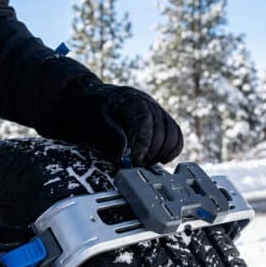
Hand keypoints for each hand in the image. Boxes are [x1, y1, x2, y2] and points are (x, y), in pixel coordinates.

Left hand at [54, 78, 183, 166]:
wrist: (90, 101)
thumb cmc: (90, 110)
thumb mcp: (93, 118)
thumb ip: (109, 132)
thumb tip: (124, 152)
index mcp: (131, 99)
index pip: (145, 121)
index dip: (142, 144)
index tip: (135, 161)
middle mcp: (148, 103)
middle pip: (161, 130)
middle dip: (150, 152)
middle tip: (137, 166)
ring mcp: (157, 112)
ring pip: (172, 133)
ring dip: (162, 153)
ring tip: (145, 164)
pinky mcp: (162, 121)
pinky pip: (175, 136)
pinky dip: (171, 150)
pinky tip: (159, 160)